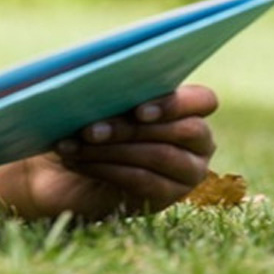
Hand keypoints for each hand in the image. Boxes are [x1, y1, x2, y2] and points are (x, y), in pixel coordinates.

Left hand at [21, 84, 219, 219]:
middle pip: (179, 130)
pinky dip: (107, 169)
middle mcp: (198, 141)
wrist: (69, 171)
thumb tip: (98, 77)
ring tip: (74, 146)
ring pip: (160, 155)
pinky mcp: (167, 196)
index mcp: (189, 108)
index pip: (203, 101)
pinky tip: (79, 162)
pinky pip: (144, 181)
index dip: (175, 104)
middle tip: (88, 129)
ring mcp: (188, 172)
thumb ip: (112, 89)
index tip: (138, 110)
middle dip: (130, 128)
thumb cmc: (89, 124)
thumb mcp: (99, 102)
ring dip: (112, 149)